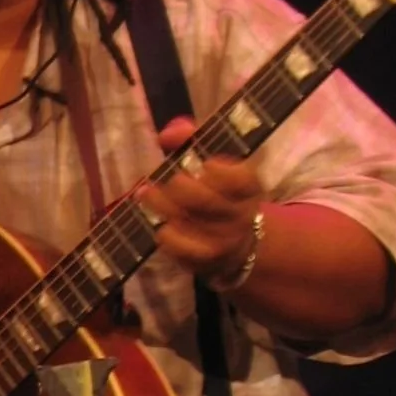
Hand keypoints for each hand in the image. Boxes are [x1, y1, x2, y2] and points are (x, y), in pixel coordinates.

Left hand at [140, 118, 262, 281]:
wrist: (238, 243)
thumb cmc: (218, 192)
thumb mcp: (213, 162)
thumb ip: (191, 139)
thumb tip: (167, 134)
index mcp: (249, 188)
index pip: (242, 180)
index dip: (223, 172)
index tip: (207, 164)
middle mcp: (241, 214)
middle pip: (208, 202)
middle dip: (182, 187)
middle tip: (169, 179)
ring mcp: (225, 240)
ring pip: (192, 225)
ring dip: (163, 207)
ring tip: (145, 193)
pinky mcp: (207, 261)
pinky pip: (185, 250)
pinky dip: (168, 237)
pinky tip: (159, 225)